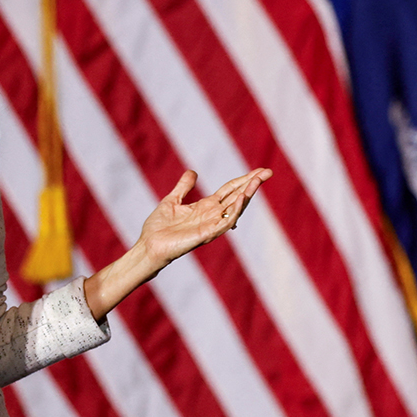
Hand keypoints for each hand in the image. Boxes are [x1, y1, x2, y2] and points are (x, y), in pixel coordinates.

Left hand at [134, 169, 271, 267]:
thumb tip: (193, 172)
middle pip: (237, 196)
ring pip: (235, 208)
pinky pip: (225, 222)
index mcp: (206, 206)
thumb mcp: (172, 200)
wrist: (149, 246)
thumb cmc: (159, 228)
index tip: (259, 170)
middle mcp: (212, 215)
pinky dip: (235, 210)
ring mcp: (211, 225)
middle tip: (267, 172)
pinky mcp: (206, 234)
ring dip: (247, 194)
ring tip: (257, 181)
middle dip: (252, 184)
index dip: (244, 179)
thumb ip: (184, 187)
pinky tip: (241, 198)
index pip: (230, 190)